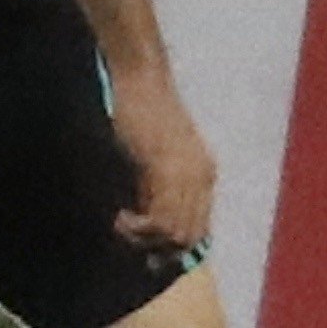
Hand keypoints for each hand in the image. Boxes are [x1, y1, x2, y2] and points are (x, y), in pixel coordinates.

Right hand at [108, 63, 217, 257]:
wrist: (140, 76)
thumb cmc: (142, 108)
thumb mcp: (159, 152)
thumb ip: (161, 182)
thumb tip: (149, 216)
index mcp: (205, 173)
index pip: (199, 228)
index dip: (174, 246)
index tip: (147, 251)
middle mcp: (202, 177)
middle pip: (190, 236)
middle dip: (159, 249)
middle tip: (130, 239)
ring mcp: (186, 175)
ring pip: (176, 233)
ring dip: (145, 240)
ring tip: (122, 227)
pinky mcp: (165, 169)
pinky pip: (160, 219)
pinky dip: (138, 228)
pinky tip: (121, 218)